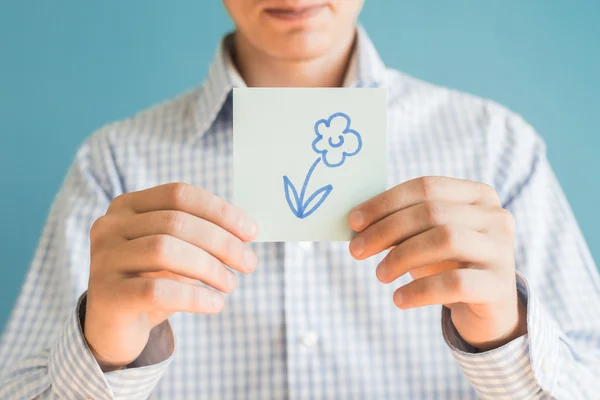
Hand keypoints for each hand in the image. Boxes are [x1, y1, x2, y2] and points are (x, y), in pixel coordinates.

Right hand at [85, 183, 257, 369]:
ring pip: (164, 250)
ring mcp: (103, 260)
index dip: (219, 211)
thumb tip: (247, 232)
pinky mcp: (105, 296)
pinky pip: (157, 291)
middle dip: (221, 242)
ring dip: (209, 267)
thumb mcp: (176, 252)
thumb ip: (201, 236)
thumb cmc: (152, 282)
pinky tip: (215, 303)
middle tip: (249, 263)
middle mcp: (109, 226)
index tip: (251, 232)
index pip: (179, 195)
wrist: (114, 327)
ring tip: (231, 283)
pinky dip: (194, 296)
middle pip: (175, 222)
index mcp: (127, 206)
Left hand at [348, 177, 526, 350]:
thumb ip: (400, 224)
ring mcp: (501, 250)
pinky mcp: (499, 286)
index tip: (353, 222)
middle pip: (432, 212)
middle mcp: (495, 217)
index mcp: (477, 194)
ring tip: (380, 275)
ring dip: (401, 257)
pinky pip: (454, 283)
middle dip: (386, 230)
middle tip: (356, 251)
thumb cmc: (450, 265)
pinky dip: (420, 290)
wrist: (488, 310)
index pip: (426, 186)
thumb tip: (356, 222)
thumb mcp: (426, 238)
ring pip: (445, 240)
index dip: (385, 202)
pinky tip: (399, 299)